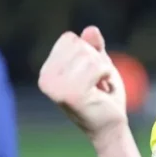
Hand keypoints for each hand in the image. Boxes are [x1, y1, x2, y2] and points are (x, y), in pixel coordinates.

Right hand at [38, 26, 127, 143]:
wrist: (109, 127)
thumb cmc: (104, 97)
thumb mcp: (98, 65)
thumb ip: (93, 47)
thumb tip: (91, 29)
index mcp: (47, 71)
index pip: (69, 39)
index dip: (88, 52)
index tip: (90, 74)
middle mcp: (46, 78)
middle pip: (79, 45)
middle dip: (96, 61)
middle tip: (97, 83)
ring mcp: (56, 87)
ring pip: (88, 55)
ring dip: (103, 70)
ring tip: (99, 87)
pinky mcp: (72, 94)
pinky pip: (97, 66)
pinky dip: (106, 75)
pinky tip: (102, 90)